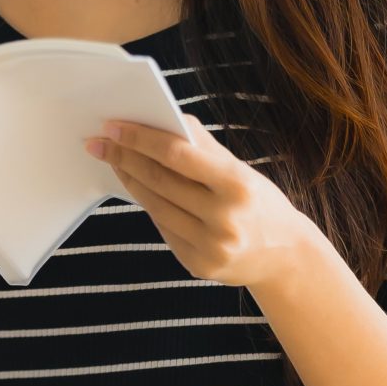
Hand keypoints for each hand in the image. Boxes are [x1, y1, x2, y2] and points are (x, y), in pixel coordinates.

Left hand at [83, 112, 319, 288]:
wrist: (286, 258)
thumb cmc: (259, 204)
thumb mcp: (241, 171)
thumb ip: (203, 146)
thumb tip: (162, 119)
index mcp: (238, 186)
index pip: (177, 155)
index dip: (140, 139)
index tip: (113, 126)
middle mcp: (224, 220)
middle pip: (160, 182)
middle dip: (125, 158)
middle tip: (100, 142)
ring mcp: (210, 247)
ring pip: (156, 207)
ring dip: (130, 181)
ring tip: (114, 161)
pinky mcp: (199, 266)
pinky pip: (164, 229)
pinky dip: (149, 207)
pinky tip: (137, 189)